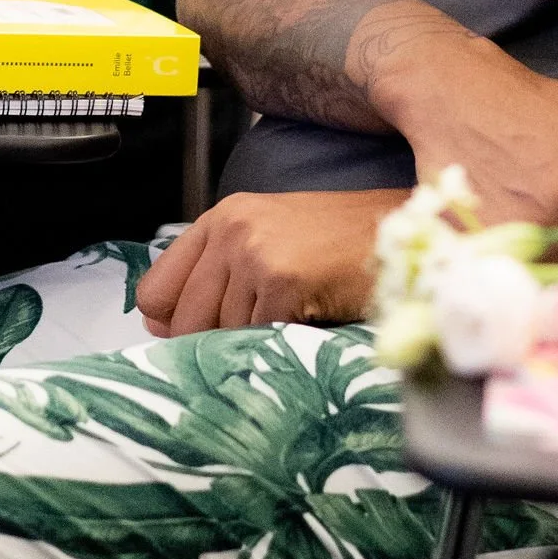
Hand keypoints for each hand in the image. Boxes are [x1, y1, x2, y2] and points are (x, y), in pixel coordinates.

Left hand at [138, 191, 388, 334]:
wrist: (400, 231)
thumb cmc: (341, 241)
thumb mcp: (269, 241)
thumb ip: (216, 273)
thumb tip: (160, 325)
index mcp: (221, 218)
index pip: (156, 287)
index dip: (169, 321)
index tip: (191, 335)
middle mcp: (231, 229)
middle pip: (186, 319)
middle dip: (214, 340)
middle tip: (260, 331)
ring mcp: (255, 252)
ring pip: (224, 332)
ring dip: (257, 338)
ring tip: (294, 313)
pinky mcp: (282, 278)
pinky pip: (261, 335)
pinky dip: (283, 338)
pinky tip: (309, 315)